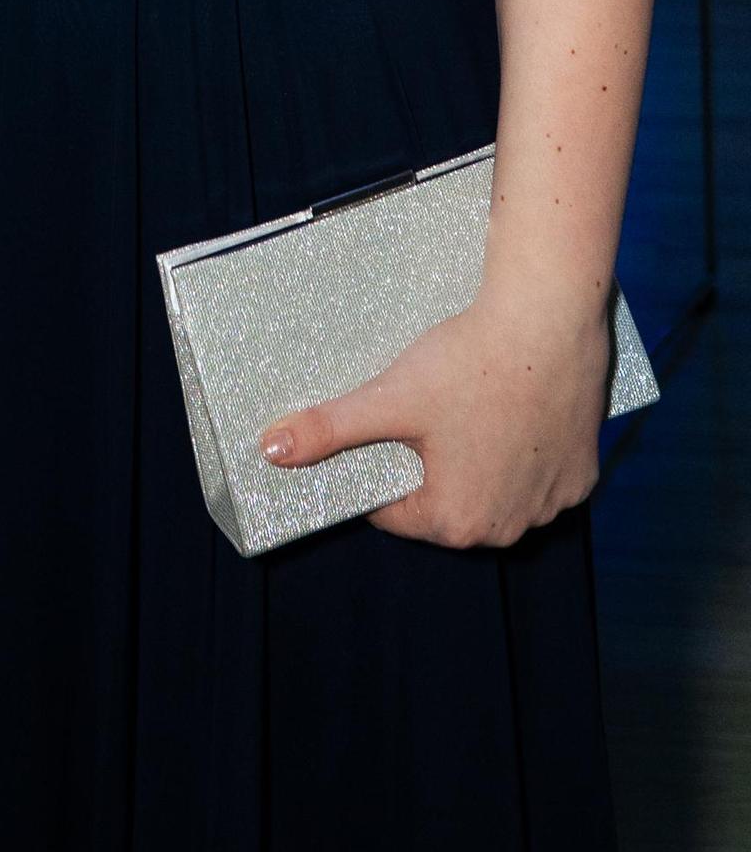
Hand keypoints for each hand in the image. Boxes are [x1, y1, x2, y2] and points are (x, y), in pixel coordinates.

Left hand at [259, 288, 609, 546]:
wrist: (549, 322)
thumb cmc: (469, 363)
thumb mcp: (389, 398)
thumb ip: (328, 429)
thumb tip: (270, 451)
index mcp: (457, 522)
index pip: (394, 514)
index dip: (380, 470)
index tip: (387, 430)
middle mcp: (509, 529)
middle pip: (447, 506)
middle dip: (430, 470)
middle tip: (428, 415)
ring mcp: (551, 506)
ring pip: (495, 491)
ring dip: (479, 465)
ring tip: (470, 410)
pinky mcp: (582, 477)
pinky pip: (538, 477)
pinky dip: (523, 455)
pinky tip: (511, 415)